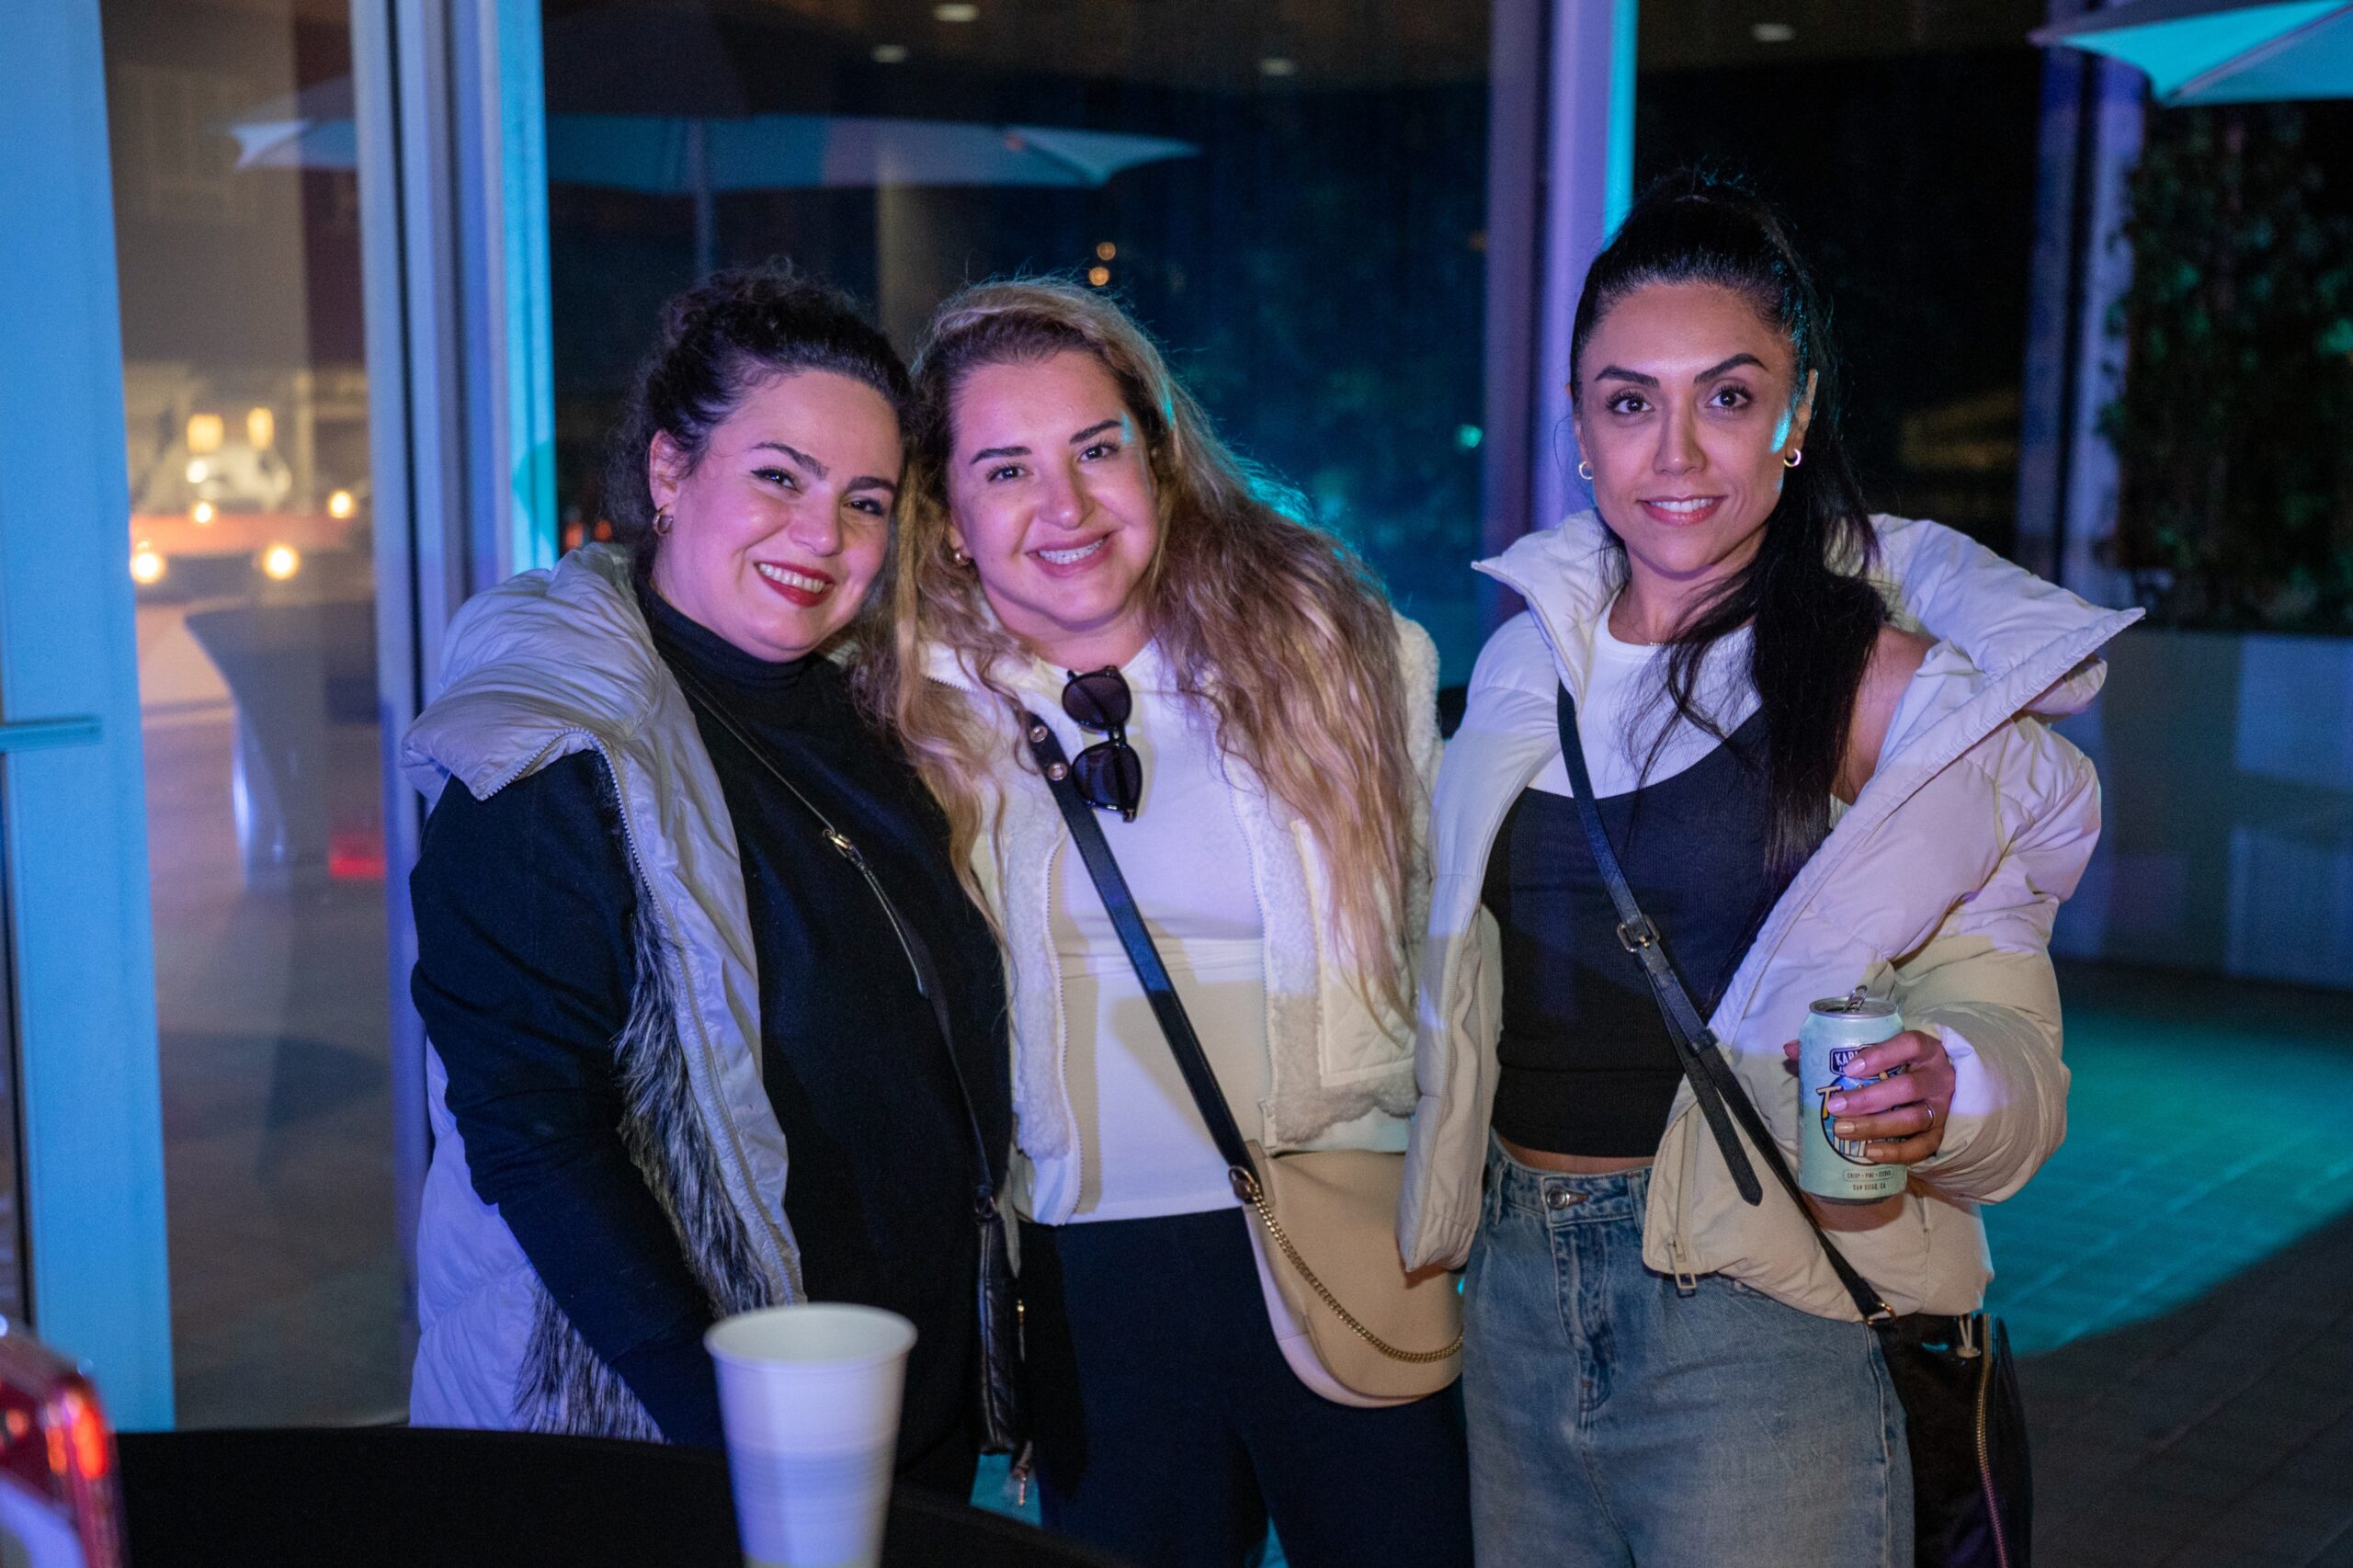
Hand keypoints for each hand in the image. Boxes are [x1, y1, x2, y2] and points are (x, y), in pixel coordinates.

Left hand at [1778, 1029, 1954, 1165]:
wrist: (1935, 1087)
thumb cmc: (1896, 1066)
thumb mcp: (1875, 1052)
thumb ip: (1832, 1049)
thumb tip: (1790, 1050)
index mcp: (1923, 1049)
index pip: (1908, 1045)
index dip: (1880, 1055)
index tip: (1849, 1068)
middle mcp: (1937, 1077)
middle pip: (1908, 1087)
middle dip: (1869, 1099)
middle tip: (1836, 1107)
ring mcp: (1940, 1107)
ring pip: (1913, 1118)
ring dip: (1876, 1126)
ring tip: (1842, 1131)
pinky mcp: (1940, 1132)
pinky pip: (1922, 1146)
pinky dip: (1896, 1152)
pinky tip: (1870, 1152)